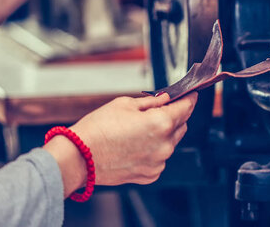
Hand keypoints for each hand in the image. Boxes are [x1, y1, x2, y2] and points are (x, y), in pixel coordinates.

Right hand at [44, 92, 197, 195]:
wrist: (79, 157)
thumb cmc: (98, 128)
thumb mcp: (125, 104)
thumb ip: (151, 102)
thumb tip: (165, 99)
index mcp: (161, 123)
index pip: (185, 108)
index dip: (189, 99)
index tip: (191, 94)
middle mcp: (164, 145)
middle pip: (181, 126)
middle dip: (174, 116)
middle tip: (160, 109)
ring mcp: (158, 162)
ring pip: (171, 143)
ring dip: (164, 134)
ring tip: (140, 129)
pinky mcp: (150, 175)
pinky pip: (160, 158)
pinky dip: (154, 150)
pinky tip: (136, 145)